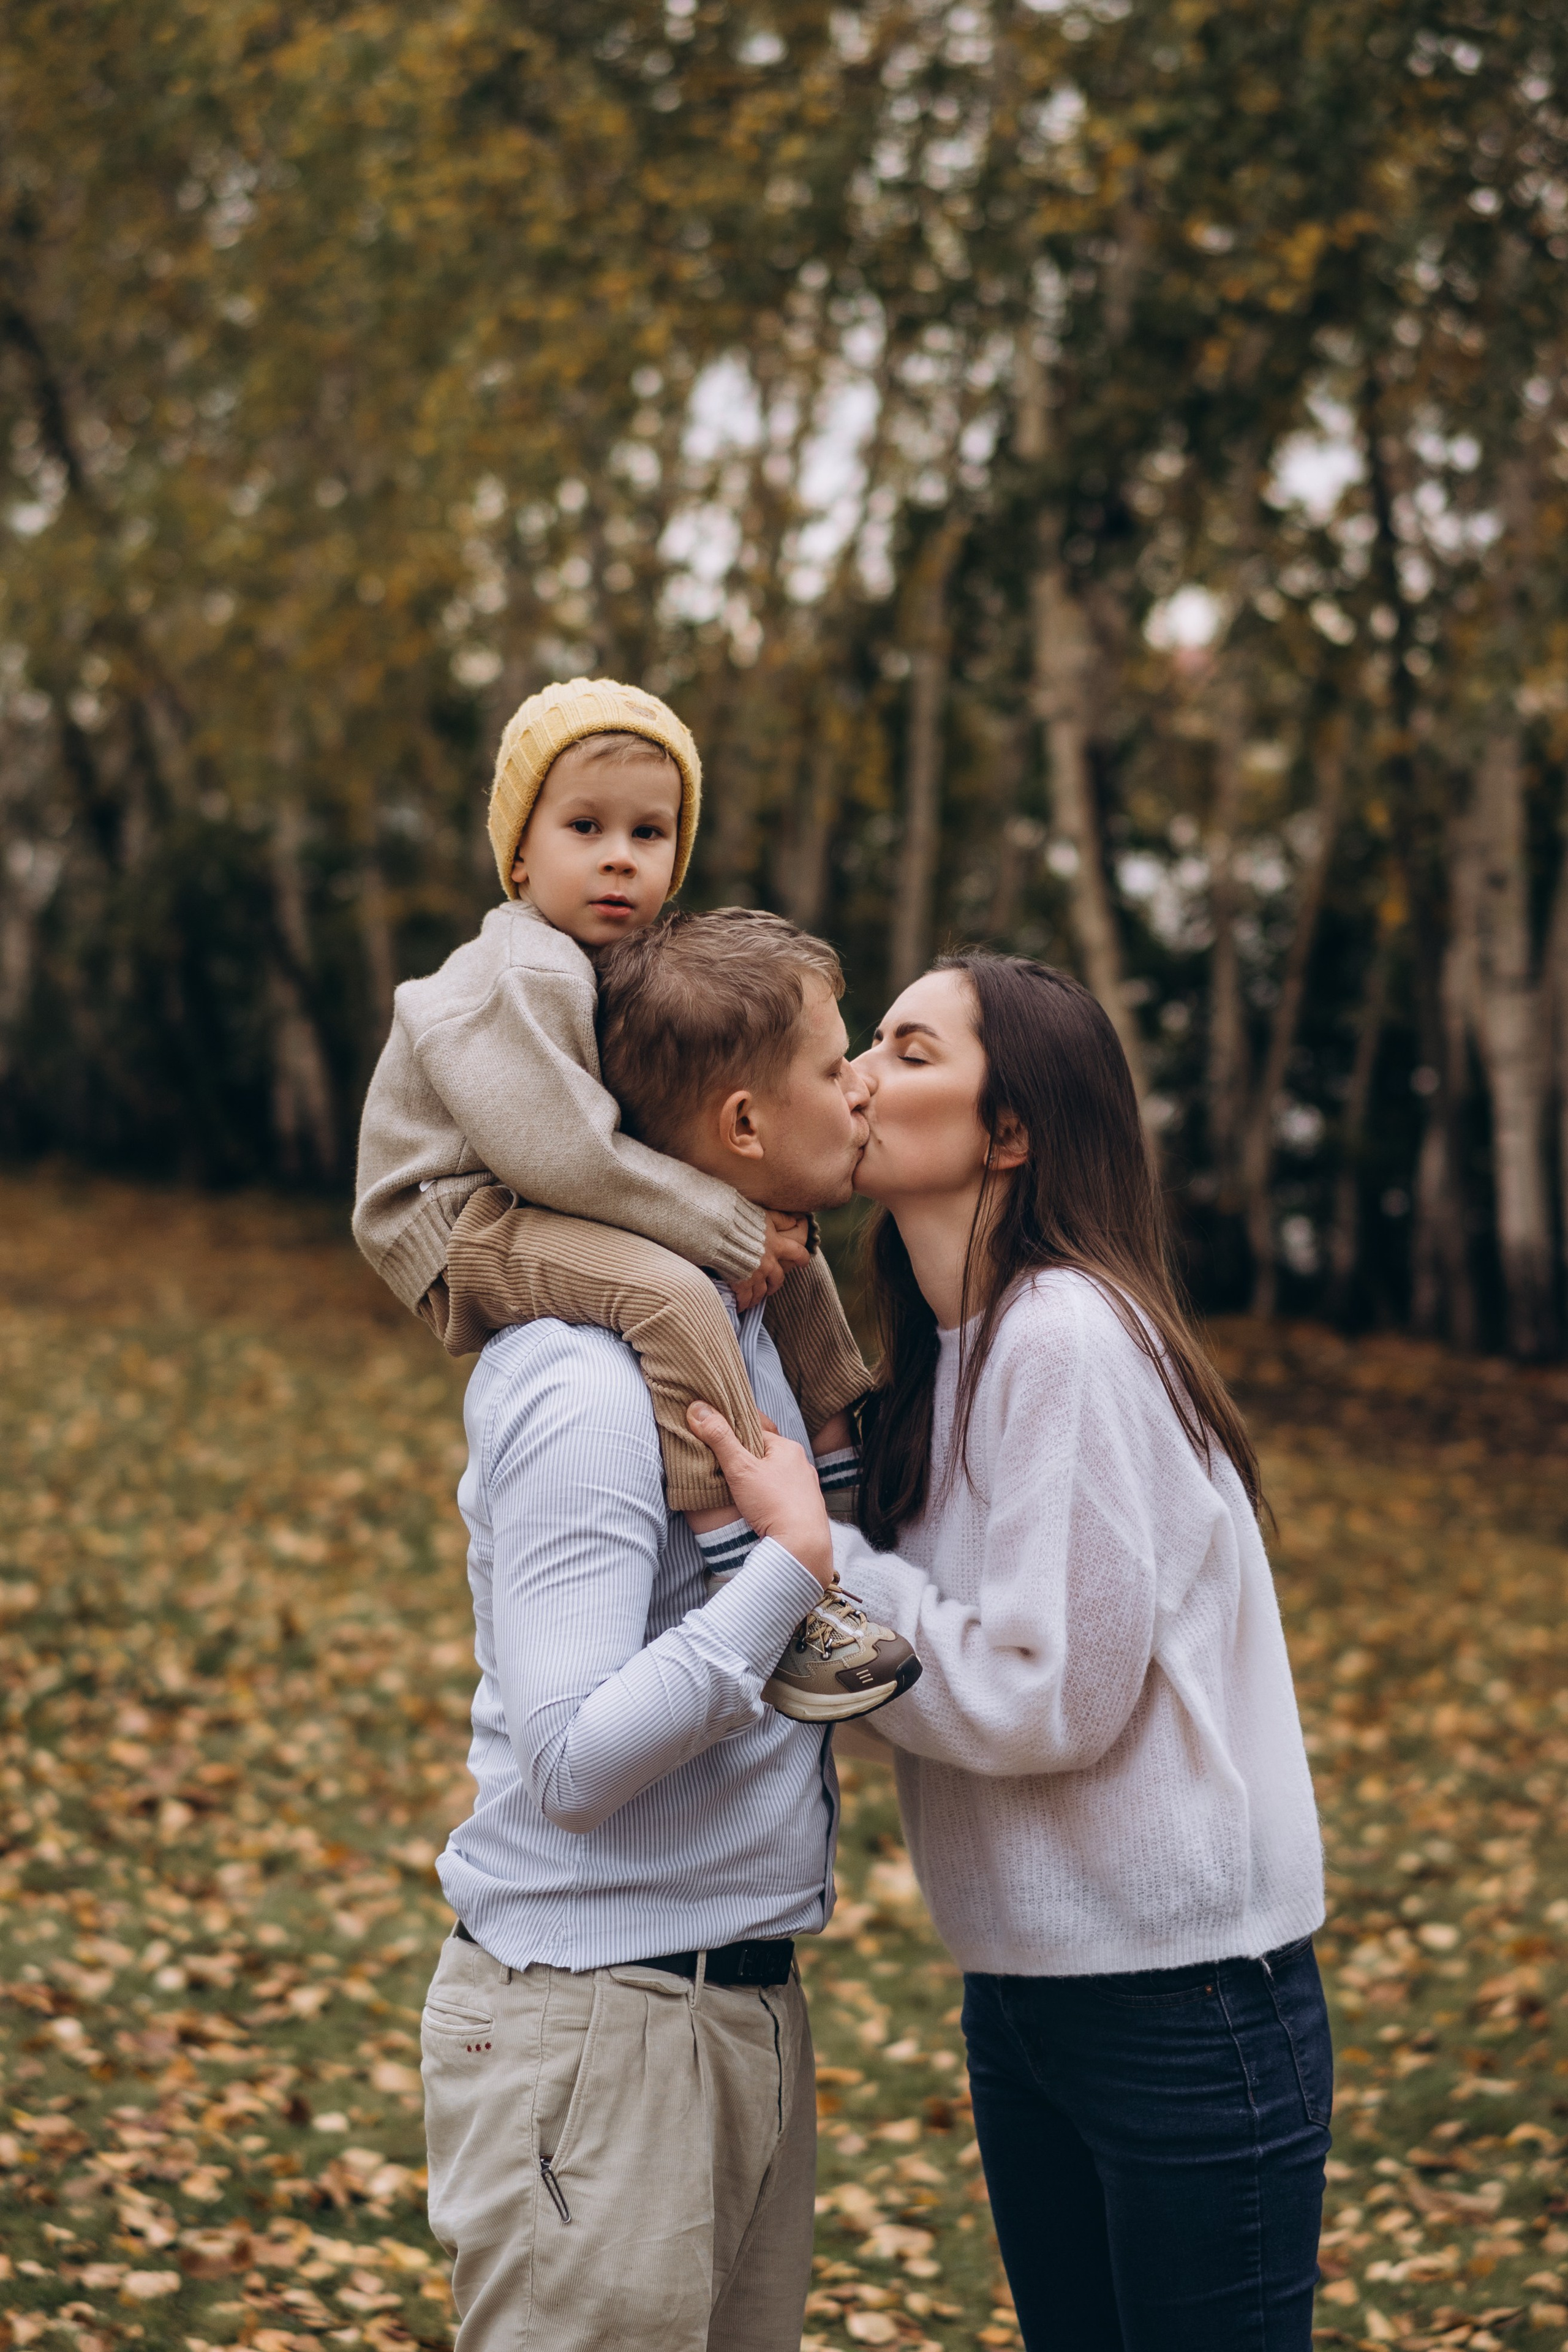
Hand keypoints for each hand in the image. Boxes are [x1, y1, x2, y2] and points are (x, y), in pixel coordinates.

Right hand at [686, 1402, 834, 1587]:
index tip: (714, 1436)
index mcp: (787, 1447)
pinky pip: (783, 1494)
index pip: (754, 1431)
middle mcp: (801, 1463)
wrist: (802, 1548)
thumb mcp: (740, 1468)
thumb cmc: (773, 1504)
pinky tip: (759, 1504)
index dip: (733, 1432)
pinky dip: (770, 1495)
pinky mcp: (806, 1509)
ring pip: (775, 1474)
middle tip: (723, 1464)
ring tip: (738, 1486)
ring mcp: (806, 1487)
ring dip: (758, 1477)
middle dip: (745, 1457)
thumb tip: (697, 1408)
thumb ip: (719, 1439)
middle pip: (765, 1453)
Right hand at [730, 1213, 810, 1313]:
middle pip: (778, 1280)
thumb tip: (796, 1219)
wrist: (719, 1231)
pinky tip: (741, 1306)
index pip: (798, 1254)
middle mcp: (769, 1263)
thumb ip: (782, 1219)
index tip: (803, 1263)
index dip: (803, 1258)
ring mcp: (755, 1275)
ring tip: (755, 1300)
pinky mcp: (741, 1283)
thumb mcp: (765, 1214)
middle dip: (776, 1285)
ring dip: (759, 1297)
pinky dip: (744, 1303)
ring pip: (762, 1293)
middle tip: (772, 1287)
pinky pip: (745, 1299)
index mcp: (777, 1246)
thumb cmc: (741, 1219)